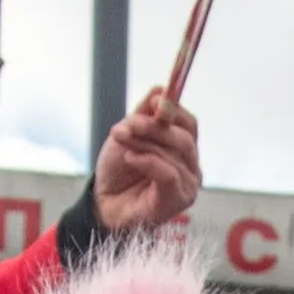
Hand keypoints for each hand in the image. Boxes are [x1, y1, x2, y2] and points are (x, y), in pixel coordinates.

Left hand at [94, 90, 202, 234]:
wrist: (103, 203)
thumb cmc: (118, 171)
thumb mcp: (128, 133)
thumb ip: (145, 113)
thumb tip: (161, 90)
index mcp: (182, 148)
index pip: (189, 123)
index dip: (173, 109)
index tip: (153, 102)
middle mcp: (191, 166)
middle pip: (185, 136)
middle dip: (155, 126)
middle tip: (129, 123)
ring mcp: (188, 184)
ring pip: (175, 153)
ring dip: (145, 143)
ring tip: (121, 140)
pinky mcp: (179, 200)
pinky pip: (169, 173)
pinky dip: (148, 161)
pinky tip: (130, 158)